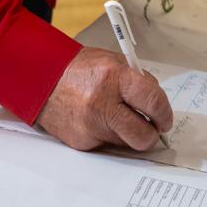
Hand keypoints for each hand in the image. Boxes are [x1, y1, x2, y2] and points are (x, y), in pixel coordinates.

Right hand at [37, 46, 172, 151]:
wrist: (42, 78)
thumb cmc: (80, 69)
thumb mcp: (112, 62)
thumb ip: (137, 80)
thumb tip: (157, 104)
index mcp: (114, 76)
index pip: (153, 100)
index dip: (164, 112)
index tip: (165, 117)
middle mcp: (102, 102)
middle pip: (143, 135)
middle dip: (152, 133)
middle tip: (151, 126)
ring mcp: (91, 126)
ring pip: (126, 142)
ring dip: (128, 133)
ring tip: (116, 115)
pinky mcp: (82, 142)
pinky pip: (107, 145)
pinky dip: (108, 135)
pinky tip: (97, 119)